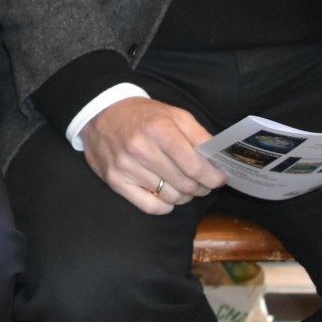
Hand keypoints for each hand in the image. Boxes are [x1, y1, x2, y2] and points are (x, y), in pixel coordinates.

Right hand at [79, 97, 226, 213]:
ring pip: (170, 198)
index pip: (194, 166)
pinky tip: (166, 194)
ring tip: (182, 184)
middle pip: (185, 184)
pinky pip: (151, 207)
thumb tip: (218, 160)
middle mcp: (140, 149)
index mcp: (158, 129)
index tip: (220, 179)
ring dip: (183, 195)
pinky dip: (165, 205)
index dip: (213, 177)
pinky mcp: (115, 182)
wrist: (101, 114)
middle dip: (201, 187)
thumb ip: (199, 135)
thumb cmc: (143, 116)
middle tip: (202, 182)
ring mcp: (126, 168)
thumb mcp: (174, 114)